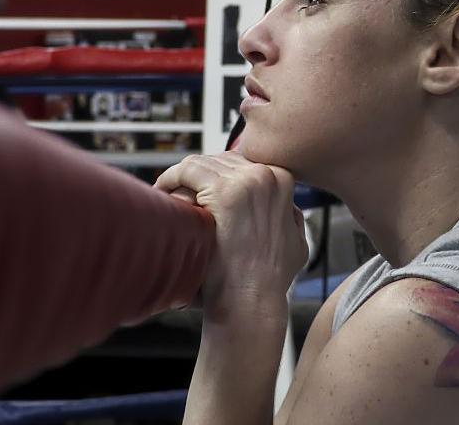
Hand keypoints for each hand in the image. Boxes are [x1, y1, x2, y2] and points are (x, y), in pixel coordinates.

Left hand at [155, 152, 307, 320]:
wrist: (253, 299)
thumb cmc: (269, 279)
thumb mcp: (296, 242)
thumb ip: (292, 219)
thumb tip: (288, 209)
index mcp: (283, 181)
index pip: (241, 162)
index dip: (217, 176)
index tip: (200, 189)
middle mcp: (266, 176)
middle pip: (220, 160)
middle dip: (199, 175)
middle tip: (180, 191)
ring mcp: (246, 182)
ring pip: (202, 163)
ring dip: (182, 177)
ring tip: (167, 193)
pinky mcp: (223, 192)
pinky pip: (188, 170)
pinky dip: (171, 177)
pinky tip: (162, 190)